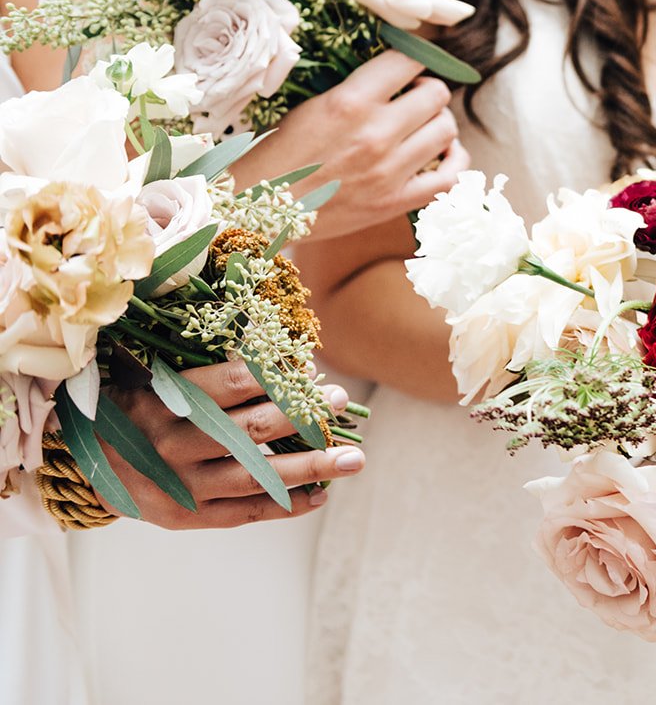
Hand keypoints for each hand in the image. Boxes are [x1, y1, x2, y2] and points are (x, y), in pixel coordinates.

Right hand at [94, 361, 364, 529]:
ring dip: (312, 468)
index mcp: (164, 401)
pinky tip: (321, 494)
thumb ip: (203, 368)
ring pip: (257, 477)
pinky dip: (286, 506)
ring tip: (354, 459)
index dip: (278, 379)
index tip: (313, 374)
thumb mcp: (151, 377)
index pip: (233, 386)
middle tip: (340, 402)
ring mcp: (182, 487)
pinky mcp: (187, 517)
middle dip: (304, 417)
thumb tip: (276, 355)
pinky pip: (245, 513)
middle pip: (252, 430)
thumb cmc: (131, 408)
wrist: (83, 467)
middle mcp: (173, 446)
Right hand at [232, 51, 469, 239]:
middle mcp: (375, 134)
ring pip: (446, 130)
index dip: (414, 58)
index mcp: (349, 102)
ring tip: (425, 124)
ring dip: (440, 122)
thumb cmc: (278, 154)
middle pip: (435, 95)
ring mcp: (390, 171)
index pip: (407, 61)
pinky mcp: (396, 202)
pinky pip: (450, 177)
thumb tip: (395, 76)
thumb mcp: (311, 107)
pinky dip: (454, 161)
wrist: (258, 209)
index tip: (410, 64)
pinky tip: (443, 153)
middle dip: (428, 90)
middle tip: (415, 96)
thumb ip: (355, 91)